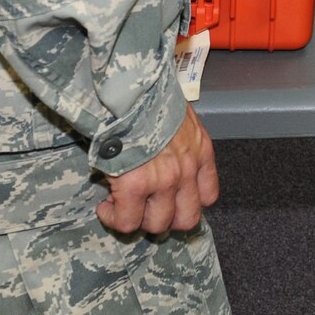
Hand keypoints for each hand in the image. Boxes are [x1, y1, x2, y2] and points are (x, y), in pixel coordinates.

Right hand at [97, 104, 219, 235]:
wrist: (128, 89)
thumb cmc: (148, 95)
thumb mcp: (178, 115)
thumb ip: (179, 141)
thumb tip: (160, 155)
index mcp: (200, 151)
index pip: (208, 196)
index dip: (187, 203)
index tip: (170, 200)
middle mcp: (187, 170)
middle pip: (186, 219)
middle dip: (164, 219)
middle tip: (145, 208)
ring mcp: (164, 181)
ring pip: (157, 225)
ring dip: (138, 219)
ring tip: (122, 205)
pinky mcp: (135, 186)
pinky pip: (127, 221)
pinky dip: (114, 217)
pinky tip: (106, 205)